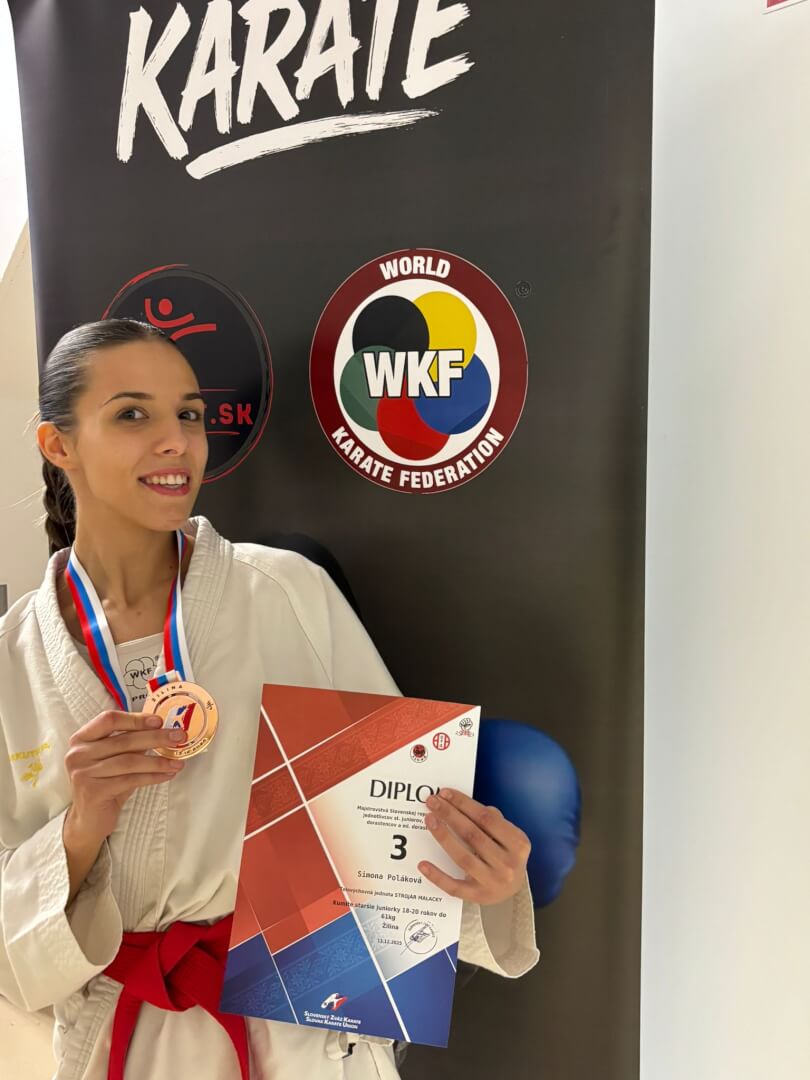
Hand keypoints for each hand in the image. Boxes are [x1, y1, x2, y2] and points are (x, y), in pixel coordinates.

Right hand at [64, 710, 185, 845]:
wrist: (89, 820)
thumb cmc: (106, 784)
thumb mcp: (115, 759)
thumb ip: (130, 744)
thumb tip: (163, 730)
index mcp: (82, 738)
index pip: (109, 720)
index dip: (136, 719)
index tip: (159, 721)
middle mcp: (78, 753)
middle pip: (123, 740)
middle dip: (155, 737)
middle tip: (178, 737)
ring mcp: (83, 773)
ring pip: (129, 761)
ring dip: (158, 761)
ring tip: (177, 761)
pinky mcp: (93, 792)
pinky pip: (130, 780)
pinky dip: (152, 777)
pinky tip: (167, 775)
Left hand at [419, 788, 530, 905]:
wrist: (514, 890)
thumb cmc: (507, 855)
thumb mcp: (509, 836)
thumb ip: (492, 820)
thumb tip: (462, 805)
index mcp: (518, 844)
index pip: (486, 818)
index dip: (464, 804)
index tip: (445, 793)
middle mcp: (508, 864)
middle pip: (472, 835)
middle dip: (450, 815)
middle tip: (432, 802)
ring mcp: (493, 883)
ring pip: (462, 857)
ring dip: (443, 837)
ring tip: (429, 820)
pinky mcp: (478, 897)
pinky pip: (454, 887)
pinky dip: (437, 876)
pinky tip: (423, 864)